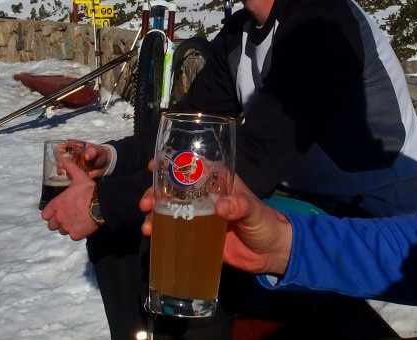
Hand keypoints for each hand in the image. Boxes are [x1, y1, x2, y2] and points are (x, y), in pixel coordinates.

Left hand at [41, 159, 98, 239]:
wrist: (101, 204)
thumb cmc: (88, 190)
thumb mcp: (79, 176)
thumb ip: (70, 168)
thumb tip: (64, 159)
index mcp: (57, 204)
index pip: (45, 215)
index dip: (50, 214)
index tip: (57, 211)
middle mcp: (59, 217)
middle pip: (51, 225)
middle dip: (58, 222)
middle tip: (67, 217)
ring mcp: (67, 227)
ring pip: (62, 231)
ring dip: (67, 227)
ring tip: (76, 221)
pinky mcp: (75, 235)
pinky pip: (73, 236)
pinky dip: (77, 232)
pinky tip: (83, 226)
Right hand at [62, 140, 109, 178]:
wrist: (104, 165)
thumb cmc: (99, 154)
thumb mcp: (97, 151)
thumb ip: (92, 152)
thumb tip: (86, 156)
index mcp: (75, 147)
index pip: (64, 146)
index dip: (60, 149)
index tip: (60, 152)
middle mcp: (70, 155)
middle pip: (60, 157)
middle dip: (59, 161)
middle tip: (61, 164)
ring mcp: (71, 165)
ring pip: (61, 166)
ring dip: (60, 169)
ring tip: (63, 171)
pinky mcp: (73, 173)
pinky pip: (66, 175)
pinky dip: (64, 176)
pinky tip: (66, 177)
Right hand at [140, 175, 292, 276]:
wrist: (271, 253)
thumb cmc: (265, 223)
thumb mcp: (254, 211)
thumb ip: (241, 206)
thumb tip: (222, 206)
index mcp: (218, 183)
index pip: (192, 167)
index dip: (171, 163)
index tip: (153, 165)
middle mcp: (205, 197)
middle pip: (175, 189)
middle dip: (156, 192)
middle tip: (146, 202)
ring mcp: (200, 217)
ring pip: (171, 210)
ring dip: (155, 214)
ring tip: (147, 225)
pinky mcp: (198, 237)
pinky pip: (176, 232)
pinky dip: (162, 232)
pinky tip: (152, 235)